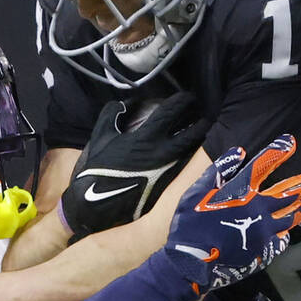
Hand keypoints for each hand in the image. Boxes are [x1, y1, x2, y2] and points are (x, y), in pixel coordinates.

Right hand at [60, 93, 209, 239]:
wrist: (96, 204)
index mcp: (146, 138)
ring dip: (198, 139)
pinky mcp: (168, 186)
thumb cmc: (98, 169)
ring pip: (192, 151)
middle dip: (201, 122)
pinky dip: (190, 156)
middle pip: (192, 134)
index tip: (187, 97)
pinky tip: (190, 152)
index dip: (182, 101)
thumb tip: (127, 103)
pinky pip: (185, 166)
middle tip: (204, 115)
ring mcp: (168, 171)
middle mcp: (162, 154)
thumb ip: (112, 114)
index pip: (171, 112)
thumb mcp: (100, 136)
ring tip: (201, 132)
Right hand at [163, 136, 300, 293]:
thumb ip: (219, 170)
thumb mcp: (197, 192)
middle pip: (287, 193)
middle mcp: (259, 208)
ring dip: (298, 210)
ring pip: (289, 218)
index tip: (291, 143)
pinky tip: (284, 234)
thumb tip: (239, 151)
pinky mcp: (263, 250)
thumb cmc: (190, 224)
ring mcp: (264, 231)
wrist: (193, 261)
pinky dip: (283, 236)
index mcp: (242, 191)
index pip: (264, 165)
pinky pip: (279, 241)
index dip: (278, 152)